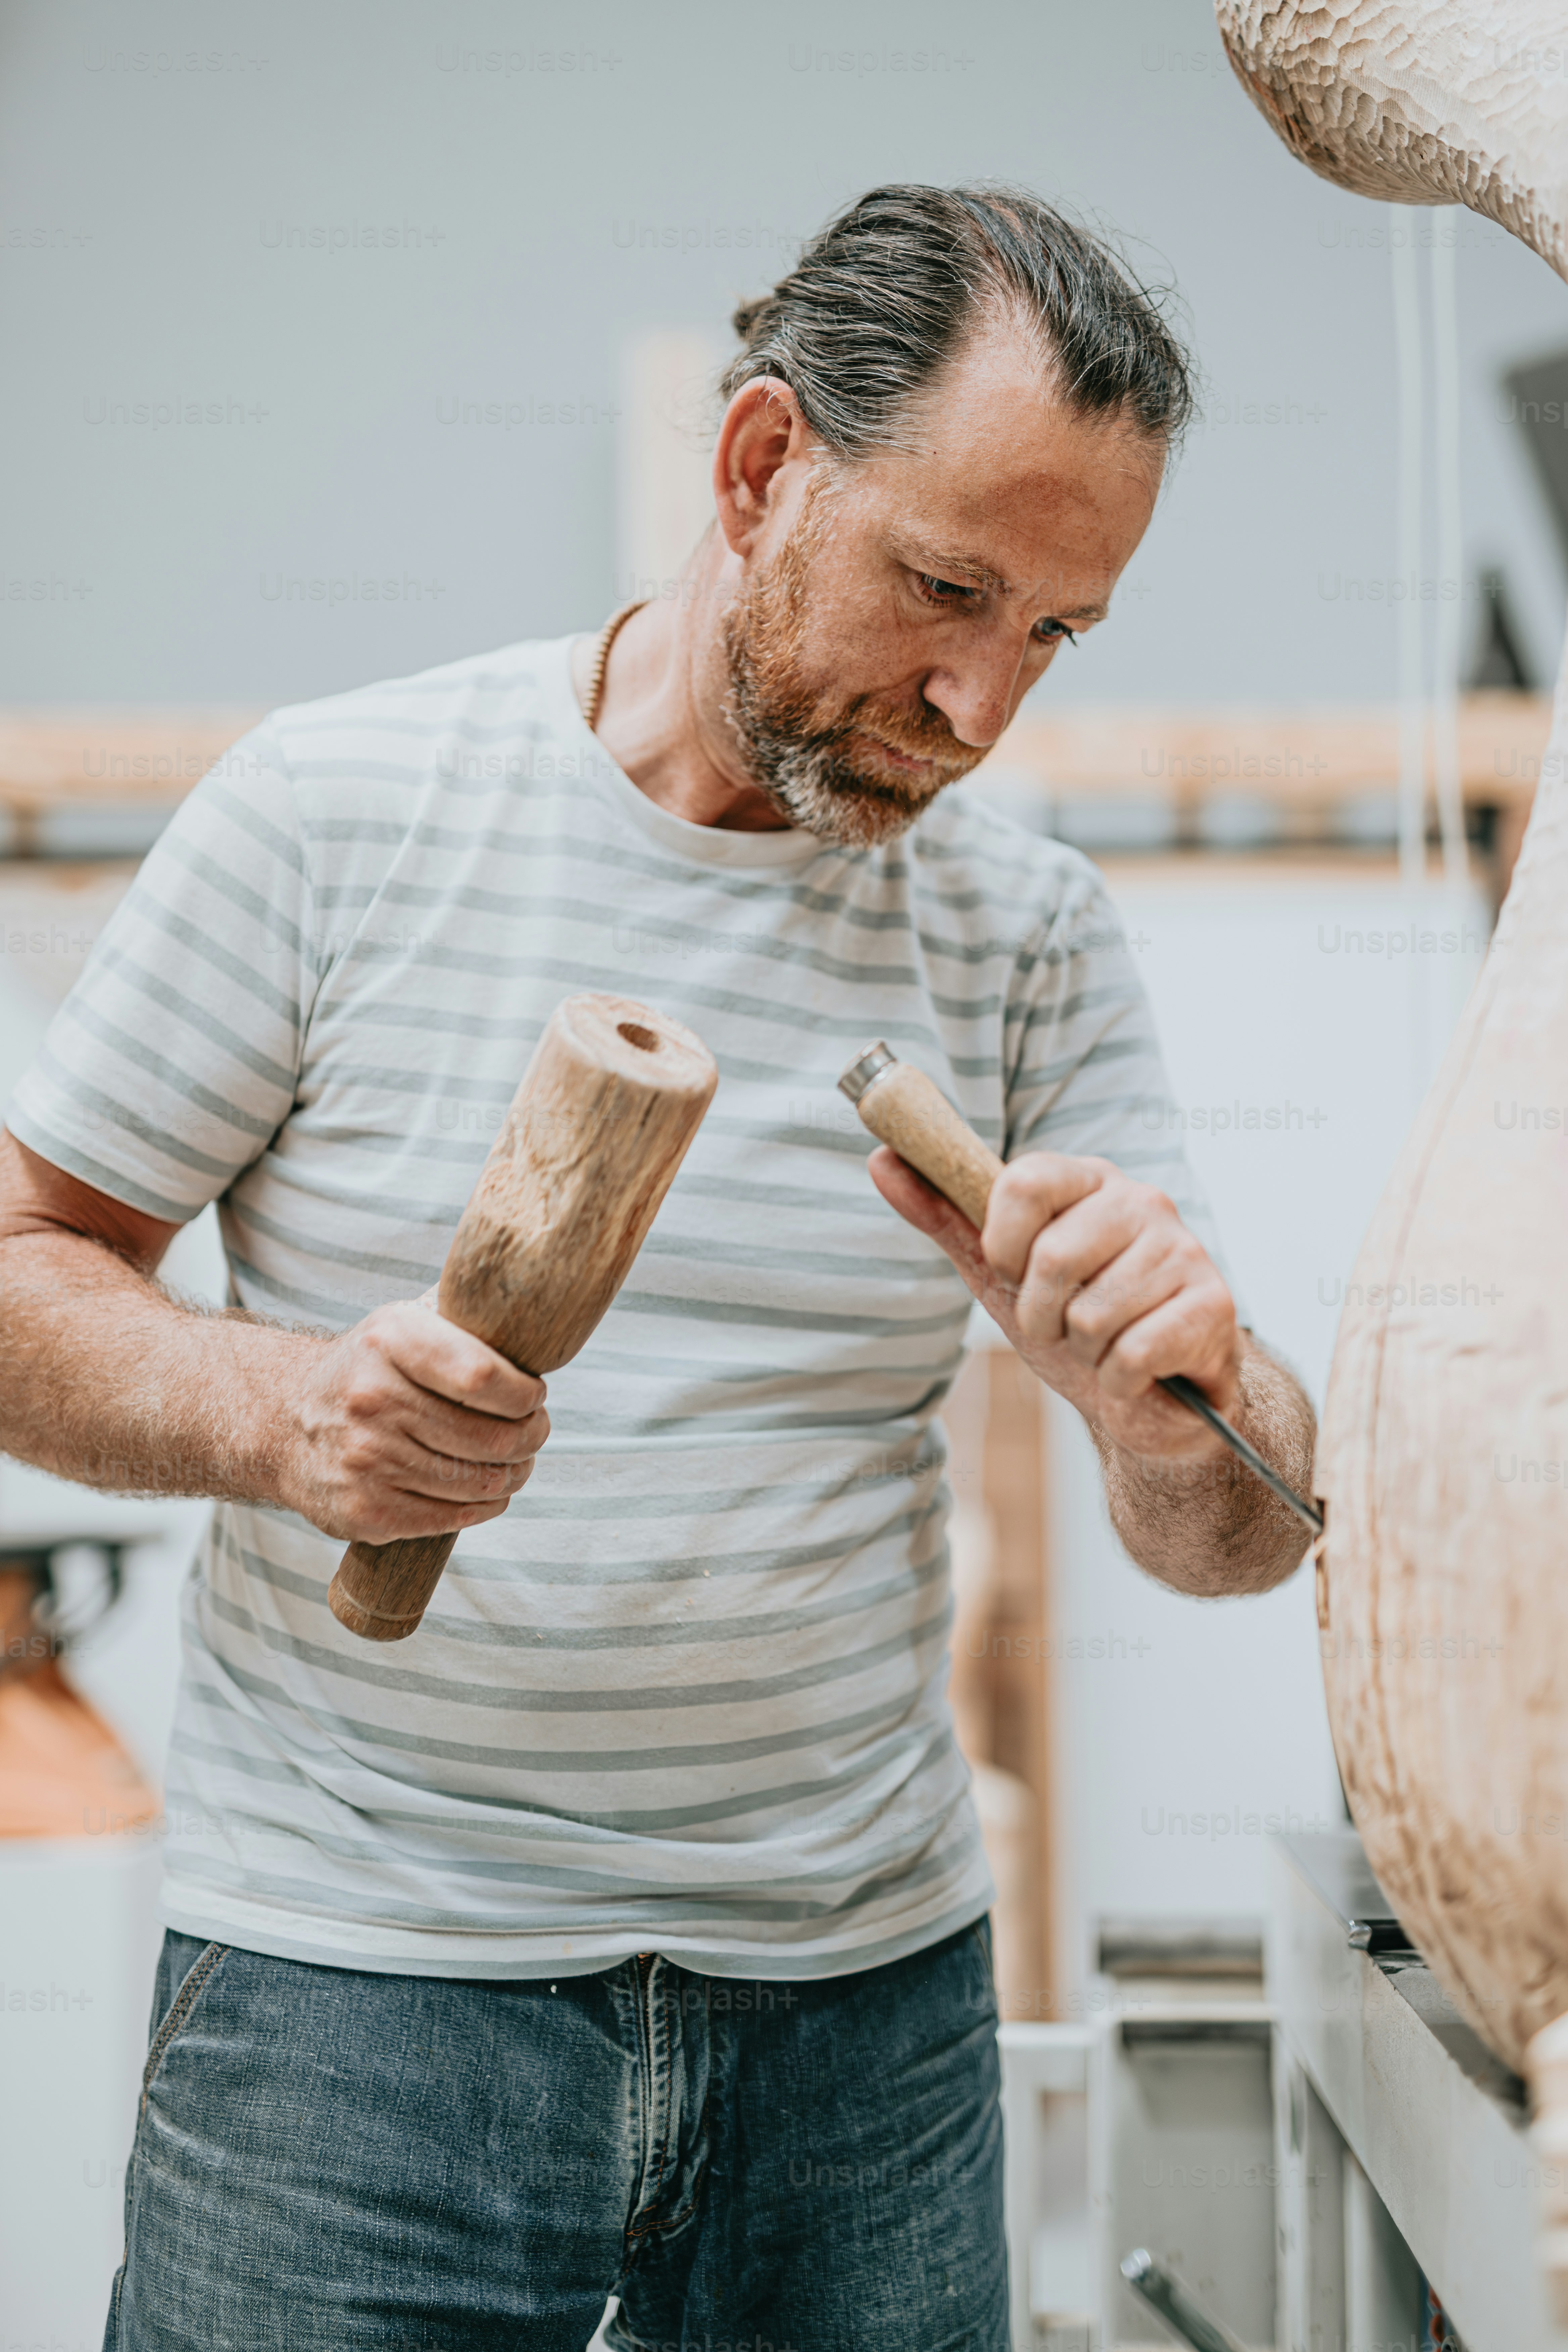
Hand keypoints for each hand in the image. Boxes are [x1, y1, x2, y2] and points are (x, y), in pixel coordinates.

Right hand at [274, 1301, 548, 1543]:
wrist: (284, 1423)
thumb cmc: (367, 1370)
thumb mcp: (401, 1324)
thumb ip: (459, 1320)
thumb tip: (532, 1328)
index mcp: (389, 1341)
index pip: (483, 1377)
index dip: (524, 1394)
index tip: (533, 1395)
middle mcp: (372, 1399)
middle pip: (492, 1438)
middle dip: (531, 1438)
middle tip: (535, 1432)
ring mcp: (366, 1460)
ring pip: (479, 1482)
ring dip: (514, 1475)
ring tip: (517, 1461)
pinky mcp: (365, 1511)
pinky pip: (453, 1517)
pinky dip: (486, 1506)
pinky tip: (489, 1491)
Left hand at [869, 1145, 1238, 1459]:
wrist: (1151, 1396)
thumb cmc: (1072, 1322)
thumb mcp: (999, 1270)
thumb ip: (946, 1216)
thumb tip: (880, 1160)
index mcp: (1088, 1180)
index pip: (1024, 1181)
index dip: (1002, 1244)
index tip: (1012, 1273)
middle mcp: (1143, 1201)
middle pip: (1052, 1255)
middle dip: (1039, 1314)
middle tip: (1061, 1326)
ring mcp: (1184, 1251)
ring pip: (1091, 1313)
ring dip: (1083, 1351)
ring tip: (1103, 1346)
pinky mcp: (1214, 1306)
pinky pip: (1133, 1353)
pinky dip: (1119, 1381)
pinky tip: (1136, 1372)